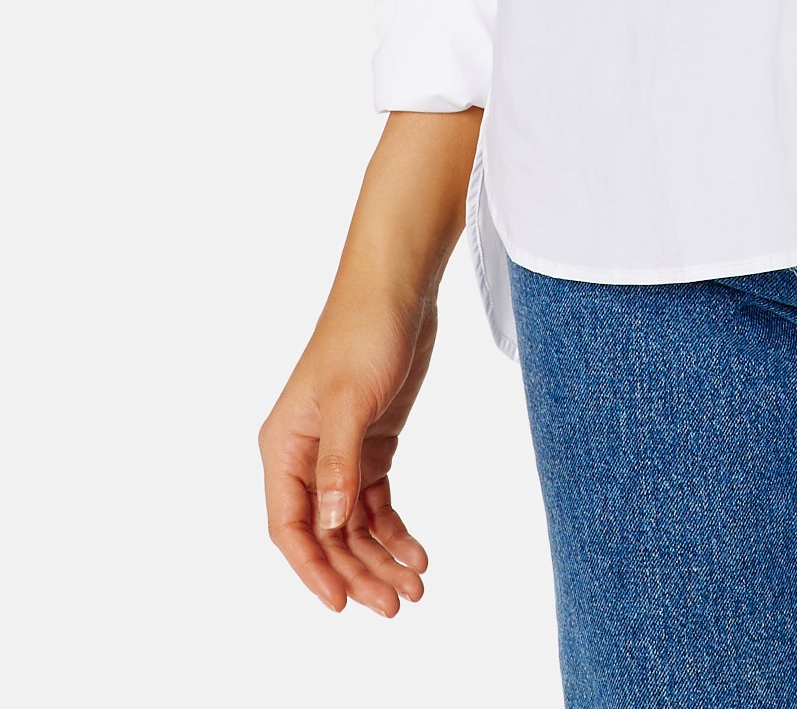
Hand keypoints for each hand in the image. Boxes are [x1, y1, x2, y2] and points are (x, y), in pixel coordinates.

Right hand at [259, 283, 438, 616]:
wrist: (398, 288)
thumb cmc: (362, 332)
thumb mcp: (350, 400)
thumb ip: (339, 464)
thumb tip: (331, 526)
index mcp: (284, 447)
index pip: (290, 526)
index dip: (312, 569)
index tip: (341, 604)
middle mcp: (305, 455)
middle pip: (326, 534)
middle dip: (358, 571)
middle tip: (396, 603)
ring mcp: (339, 452)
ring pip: (352, 524)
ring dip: (380, 557)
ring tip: (415, 586)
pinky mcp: (371, 443)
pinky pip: (375, 502)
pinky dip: (394, 529)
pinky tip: (416, 551)